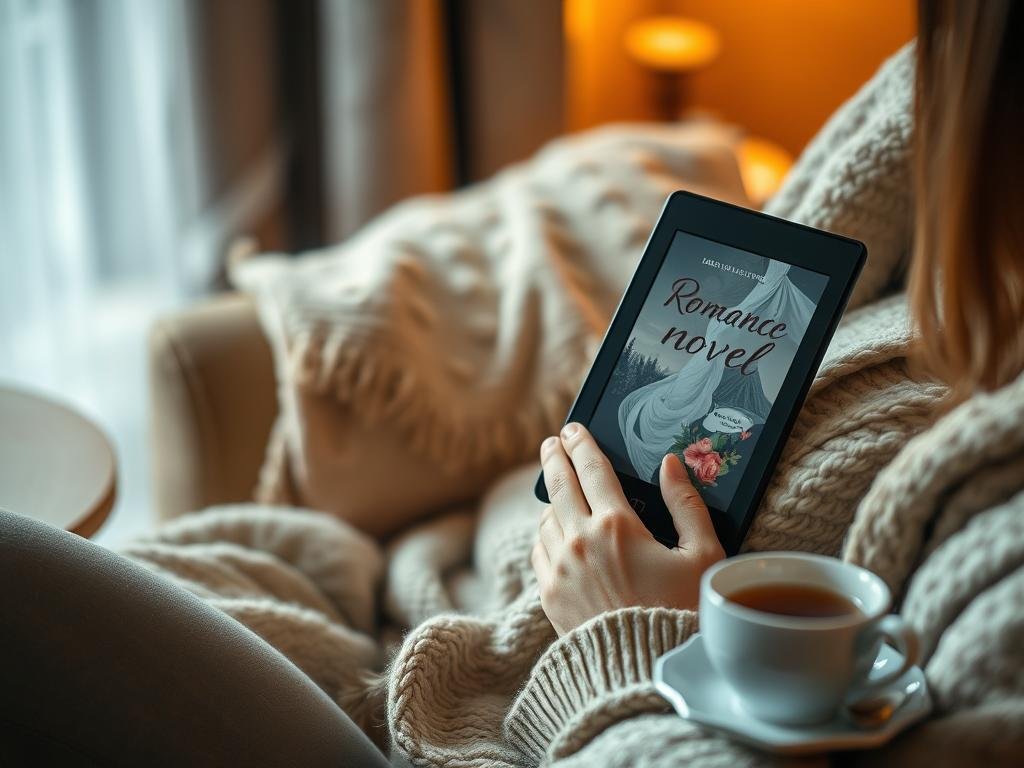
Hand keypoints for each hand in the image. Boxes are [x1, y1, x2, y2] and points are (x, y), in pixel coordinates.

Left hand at [532, 423, 723, 635]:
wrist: (648, 669)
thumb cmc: (683, 612)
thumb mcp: (701, 556)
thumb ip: (687, 504)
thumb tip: (670, 464)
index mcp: (617, 525)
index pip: (590, 468)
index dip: (581, 443)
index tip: (572, 428)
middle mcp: (580, 541)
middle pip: (558, 484)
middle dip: (554, 457)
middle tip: (552, 443)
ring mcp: (559, 568)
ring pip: (546, 517)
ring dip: (553, 499)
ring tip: (561, 492)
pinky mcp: (549, 594)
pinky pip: (540, 550)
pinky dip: (547, 534)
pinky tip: (557, 532)